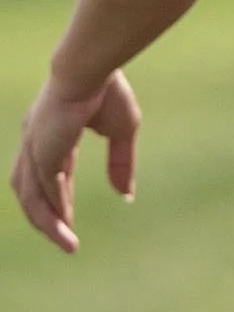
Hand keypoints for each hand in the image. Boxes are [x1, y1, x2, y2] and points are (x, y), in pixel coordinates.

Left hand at [12, 69, 140, 253]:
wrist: (93, 67)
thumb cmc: (108, 90)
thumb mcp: (122, 132)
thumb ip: (121, 164)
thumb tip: (125, 195)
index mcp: (51, 135)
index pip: (49, 178)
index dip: (59, 202)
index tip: (70, 224)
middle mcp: (35, 143)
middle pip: (30, 192)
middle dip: (45, 219)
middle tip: (65, 241)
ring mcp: (35, 147)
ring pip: (32, 196)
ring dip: (47, 223)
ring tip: (67, 243)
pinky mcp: (43, 150)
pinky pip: (45, 187)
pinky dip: (53, 208)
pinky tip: (65, 224)